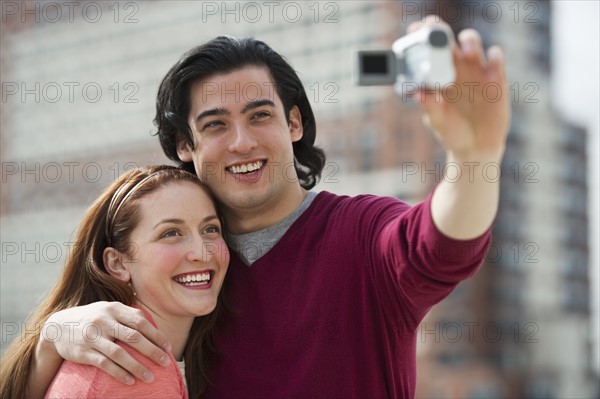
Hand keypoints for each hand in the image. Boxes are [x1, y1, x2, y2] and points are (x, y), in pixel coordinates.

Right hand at [43, 302, 171, 384]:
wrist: (58, 326)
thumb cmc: (93, 318)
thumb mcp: (109, 309)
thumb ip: (128, 315)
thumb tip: (155, 327)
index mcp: (114, 309)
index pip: (140, 322)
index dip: (156, 335)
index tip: (168, 348)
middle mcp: (104, 321)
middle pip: (133, 337)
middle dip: (152, 351)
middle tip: (165, 363)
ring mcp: (93, 337)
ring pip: (119, 353)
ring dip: (137, 367)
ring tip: (150, 377)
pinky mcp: (83, 352)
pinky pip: (104, 364)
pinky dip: (119, 373)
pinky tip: (130, 381)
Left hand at [410, 16, 510, 161]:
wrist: (475, 148)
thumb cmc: (452, 132)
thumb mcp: (438, 121)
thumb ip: (429, 106)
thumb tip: (416, 93)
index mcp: (437, 75)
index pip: (429, 49)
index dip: (422, 35)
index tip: (415, 29)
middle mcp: (455, 68)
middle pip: (449, 39)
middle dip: (441, 29)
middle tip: (435, 27)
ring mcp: (476, 71)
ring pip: (472, 43)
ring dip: (469, 40)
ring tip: (466, 50)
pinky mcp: (496, 78)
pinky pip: (496, 58)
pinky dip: (494, 55)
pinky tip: (490, 62)